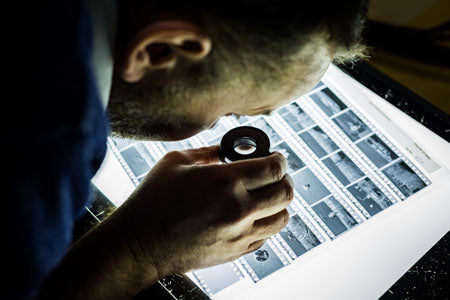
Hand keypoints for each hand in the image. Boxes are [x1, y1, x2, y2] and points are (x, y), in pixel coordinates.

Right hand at [116, 145, 293, 279]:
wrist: (141, 244)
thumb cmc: (152, 202)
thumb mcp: (175, 162)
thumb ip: (207, 152)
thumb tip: (226, 150)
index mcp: (224, 181)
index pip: (274, 168)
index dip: (280, 159)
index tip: (275, 157)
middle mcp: (237, 209)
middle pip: (285, 192)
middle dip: (285, 178)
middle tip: (275, 174)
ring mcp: (239, 233)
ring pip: (282, 217)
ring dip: (280, 203)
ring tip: (267, 195)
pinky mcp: (236, 251)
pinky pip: (267, 236)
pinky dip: (266, 222)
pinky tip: (253, 215)